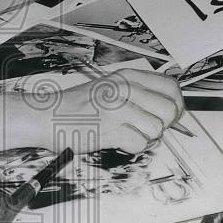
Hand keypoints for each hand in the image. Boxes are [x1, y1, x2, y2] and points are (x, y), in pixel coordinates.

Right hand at [61, 68, 183, 154]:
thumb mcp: (110, 86)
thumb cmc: (77, 105)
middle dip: (163, 123)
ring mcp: (117, 109)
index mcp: (126, 76)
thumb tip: (170, 105)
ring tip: (126, 131)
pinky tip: (116, 139)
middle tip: (147, 126)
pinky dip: (130, 146)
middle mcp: (124, 89)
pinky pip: (139, 144)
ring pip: (156, 129)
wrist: (46, 116)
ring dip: (144, 136)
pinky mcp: (110, 130)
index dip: (176, 103)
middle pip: (170, 110)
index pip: (171, 87)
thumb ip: (138, 92)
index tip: (168, 113)